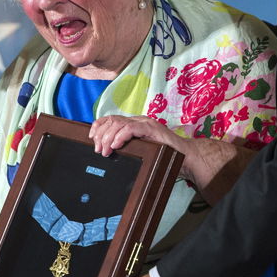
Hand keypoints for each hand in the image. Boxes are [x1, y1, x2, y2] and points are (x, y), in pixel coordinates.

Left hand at [89, 115, 252, 204]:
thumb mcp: (141, 151)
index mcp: (134, 124)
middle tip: (98, 149)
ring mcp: (145, 123)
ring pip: (118, 123)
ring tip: (106, 150)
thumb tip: (108, 153)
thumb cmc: (165, 157)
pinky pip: (131, 128)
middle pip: (112, 120)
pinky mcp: (151, 128)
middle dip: (101, 134)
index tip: (91, 138)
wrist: (185, 158)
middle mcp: (138, 120)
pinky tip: (116, 145)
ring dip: (108, 137)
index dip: (98, 126)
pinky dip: (120, 136)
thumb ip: (128, 148)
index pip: (111, 119)